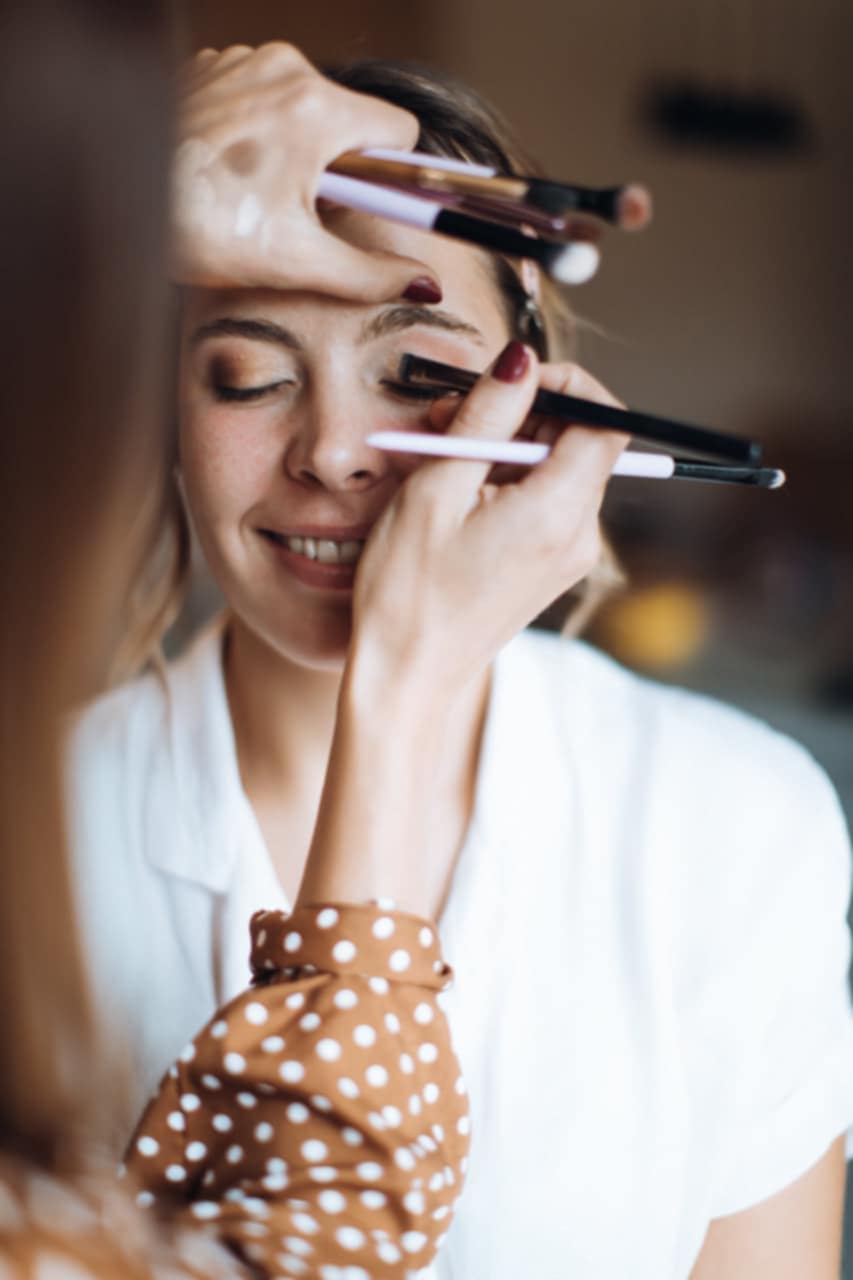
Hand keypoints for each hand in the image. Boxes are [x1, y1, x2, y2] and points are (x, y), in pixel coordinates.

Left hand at [173, 43, 437, 300]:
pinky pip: (259, 99)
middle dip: (334, 169)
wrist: (114, 200)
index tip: (365, 208)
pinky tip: (227, 172)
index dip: (389, 177)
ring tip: (253, 195)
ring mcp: (243, 63)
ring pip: (302, 110)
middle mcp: (284, 69)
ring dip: (294, 152)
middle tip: (295, 214)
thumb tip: (422, 285)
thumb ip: (369, 275)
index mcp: (316, 108)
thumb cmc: (197, 224)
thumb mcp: (295, 261)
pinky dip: (256, 134)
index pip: (398, 131)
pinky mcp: (211, 69)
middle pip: (348, 120)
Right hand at [349, 342, 627, 699]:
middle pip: (582, 442)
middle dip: (525, 411)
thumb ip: (487, 416)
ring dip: (510, 444)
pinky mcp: (550, 567)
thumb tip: (521, 359)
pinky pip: (546, 502)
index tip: (509, 380)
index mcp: (557, 514)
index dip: (568, 386)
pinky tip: (458, 487)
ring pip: (560, 469)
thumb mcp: (436, 488)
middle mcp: (578, 536)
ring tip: (442, 448)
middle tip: (451, 411)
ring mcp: (568, 555)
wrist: (406, 679)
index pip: (607, 423)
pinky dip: (509, 479)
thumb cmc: (407, 590)